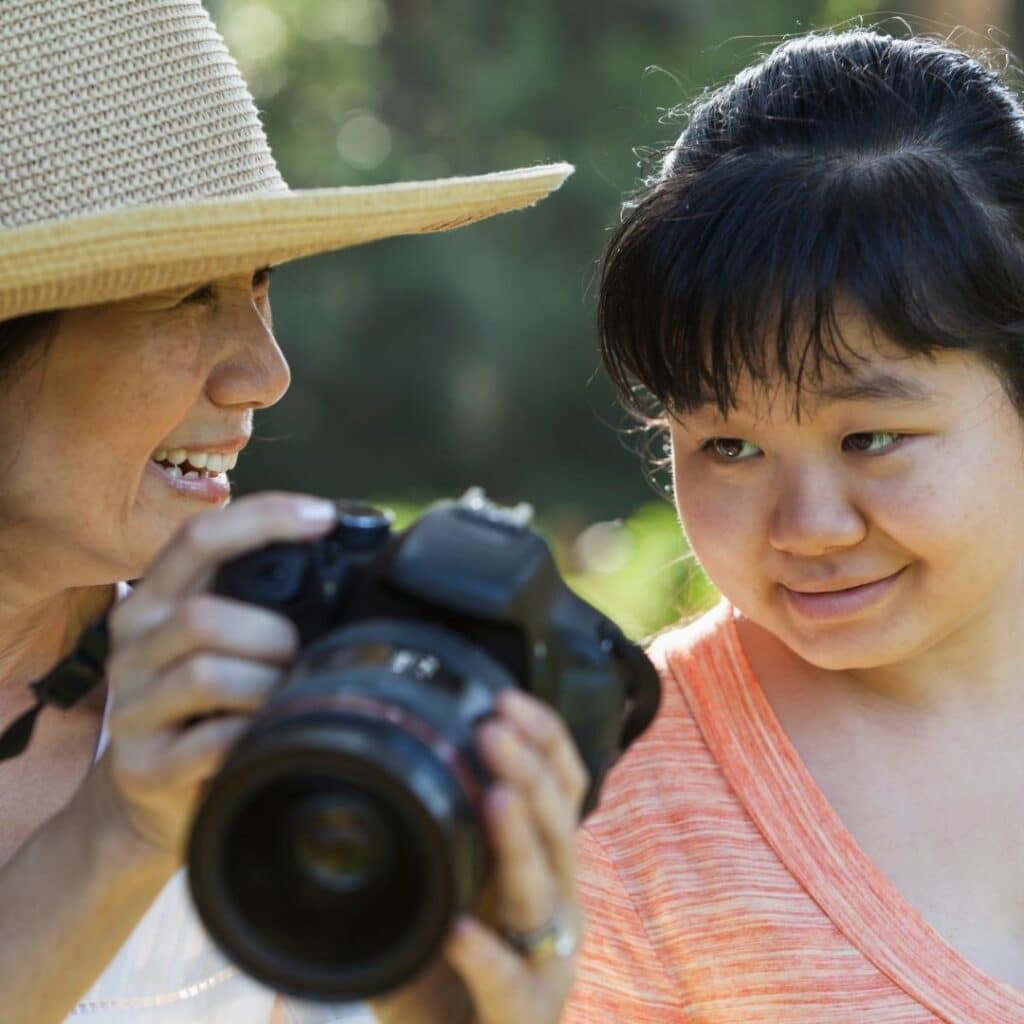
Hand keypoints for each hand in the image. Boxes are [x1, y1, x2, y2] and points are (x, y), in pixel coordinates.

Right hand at [82, 492, 336, 863]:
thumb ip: (256, 600)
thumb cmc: (205, 704)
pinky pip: (209, 741)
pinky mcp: (142, 765)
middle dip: (273, 635)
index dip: (263, 518)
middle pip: (203, 617)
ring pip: (206, 674)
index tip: (325, 517)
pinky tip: (264, 733)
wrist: (148, 794)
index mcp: (155, 601)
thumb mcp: (219, 640)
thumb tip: (344, 563)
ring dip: (266, 684)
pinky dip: (252, 733)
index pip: (199, 539)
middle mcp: (133, 645)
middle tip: (300, 656)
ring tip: (284, 696)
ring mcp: (131, 706)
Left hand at [373, 689, 588, 1023]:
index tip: (505, 698)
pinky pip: (511, 985)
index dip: (544, 740)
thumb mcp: (444, 886)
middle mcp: (555, 904)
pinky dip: (486, 956)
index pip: (562, 789)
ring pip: (544, 893)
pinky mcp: (524, 1016)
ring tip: (496, 798)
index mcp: (540, 864)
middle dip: (530, 771)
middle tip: (493, 728)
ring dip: (519, 841)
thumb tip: (383, 759)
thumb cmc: (449, 969)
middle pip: (558, 826)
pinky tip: (460, 930)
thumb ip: (436, 835)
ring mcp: (546, 961)